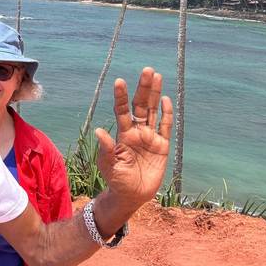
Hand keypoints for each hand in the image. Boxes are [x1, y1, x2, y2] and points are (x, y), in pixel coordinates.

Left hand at [95, 67, 172, 208]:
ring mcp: (150, 137)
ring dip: (155, 94)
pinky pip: (165, 126)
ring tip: (157, 76)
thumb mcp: (108, 165)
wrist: (132, 195)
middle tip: (147, 70)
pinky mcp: (162, 146)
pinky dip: (166, 114)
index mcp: (122, 134)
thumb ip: (105, 149)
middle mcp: (136, 131)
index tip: (119, 81)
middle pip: (140, 105)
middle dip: (143, 88)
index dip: (121, 96)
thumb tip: (99, 131)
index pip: (122, 110)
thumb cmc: (116, 180)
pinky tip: (166, 100)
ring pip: (153, 111)